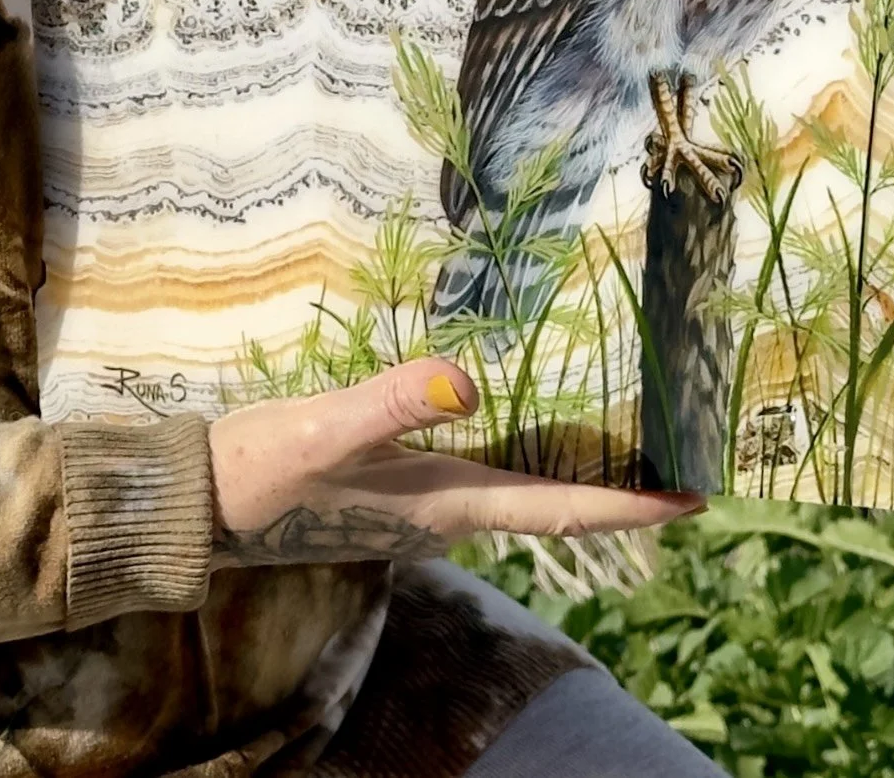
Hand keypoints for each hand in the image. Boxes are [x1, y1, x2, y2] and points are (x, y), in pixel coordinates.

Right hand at [208, 357, 702, 568]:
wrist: (199, 505)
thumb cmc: (259, 470)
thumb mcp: (320, 431)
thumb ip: (391, 405)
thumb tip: (467, 381)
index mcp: (441, 505)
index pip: (556, 508)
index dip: (630, 503)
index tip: (694, 496)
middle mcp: (446, 513)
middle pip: (555, 503)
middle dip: (624, 486)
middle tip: (688, 455)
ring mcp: (423, 504)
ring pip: (525, 488)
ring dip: (582, 470)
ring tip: (639, 435)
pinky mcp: (400, 486)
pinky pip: (489, 471)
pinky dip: (532, 451)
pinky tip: (542, 420)